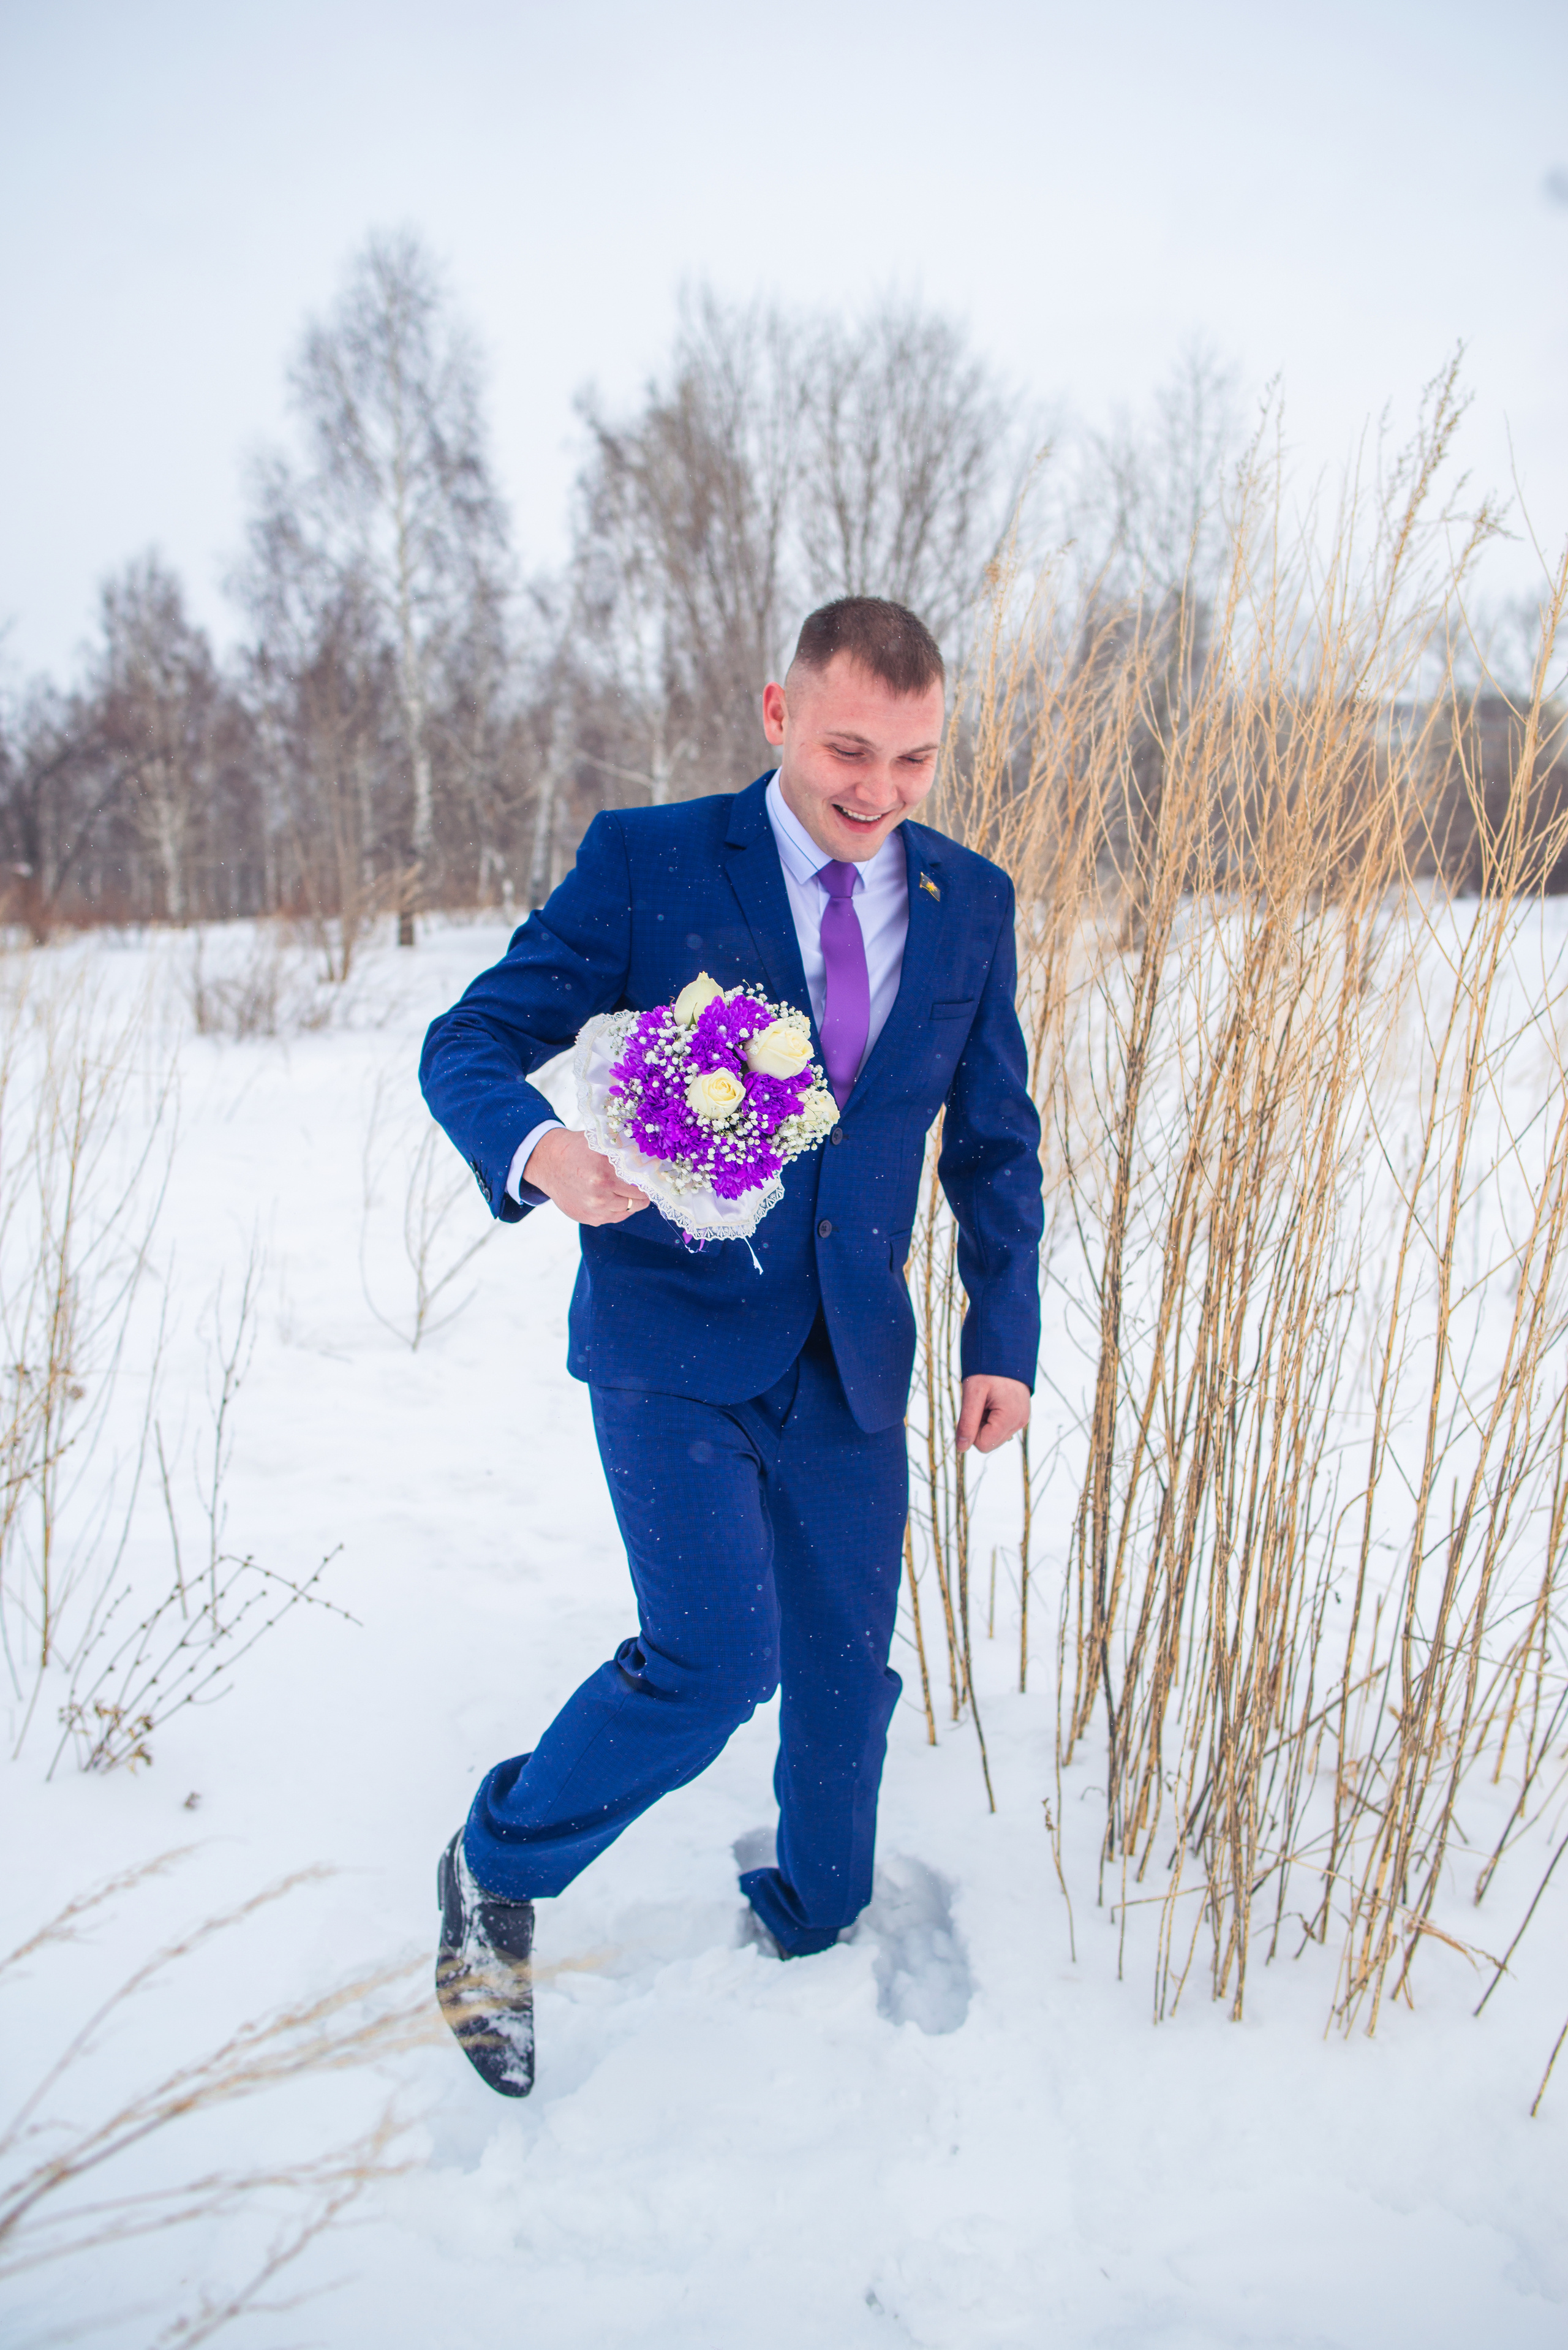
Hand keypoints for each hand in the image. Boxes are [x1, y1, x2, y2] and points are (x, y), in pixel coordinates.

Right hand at [524, 1129, 650, 1225]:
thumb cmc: (577, 1150)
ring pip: (628, 1210)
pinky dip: (619, 1209)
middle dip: (644, 1192)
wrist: (548, 1163)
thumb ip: (624, 1151)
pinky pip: (615, 1217)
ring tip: (629, 1191)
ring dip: (632, 1201)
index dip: (651, 1179)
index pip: (642, 1183)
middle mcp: (599, 1194)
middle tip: (645, 1184)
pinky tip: (615, 1197)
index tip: (656, 1175)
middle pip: (638, 1199)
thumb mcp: (600, 1144)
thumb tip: (654, 1159)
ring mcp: (594, 1209)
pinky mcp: (588, 1218)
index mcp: (604, 1173)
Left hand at [955, 1375, 1030, 1455]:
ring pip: (993, 1435)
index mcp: (1010, 1418)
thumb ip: (967, 1422)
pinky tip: (993, 1401)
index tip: (973, 1408)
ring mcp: (1022, 1420)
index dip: (971, 1430)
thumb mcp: (972, 1393)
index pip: (982, 1445)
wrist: (1005, 1352)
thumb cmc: (988, 1369)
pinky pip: (1000, 1427)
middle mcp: (1020, 1422)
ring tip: (987, 1400)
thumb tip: (961, 1448)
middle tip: (981, 1402)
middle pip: (989, 1441)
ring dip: (985, 1421)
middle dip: (979, 1425)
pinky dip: (992, 1417)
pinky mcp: (1020, 1416)